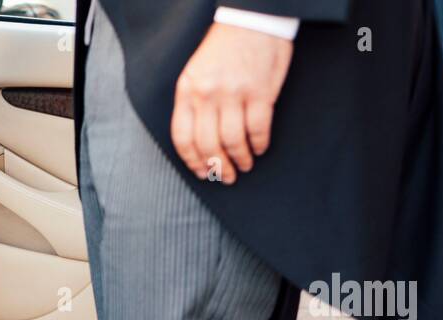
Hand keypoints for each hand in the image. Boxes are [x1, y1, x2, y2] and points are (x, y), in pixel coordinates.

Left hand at [170, 23, 293, 184]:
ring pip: (232, 141)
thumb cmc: (224, 47)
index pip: (183, 137)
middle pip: (208, 145)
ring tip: (244, 165)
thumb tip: (198, 141)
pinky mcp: (259, 93)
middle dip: (217, 167)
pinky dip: (259, 144)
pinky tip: (260, 148)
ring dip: (239, 159)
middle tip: (226, 177)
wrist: (251, 18)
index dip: (192, 161)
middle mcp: (207, 94)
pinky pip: (257, 129)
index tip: (202, 172)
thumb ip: (193, 102)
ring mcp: (233, 94)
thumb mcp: (196, 72)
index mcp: (187, 90)